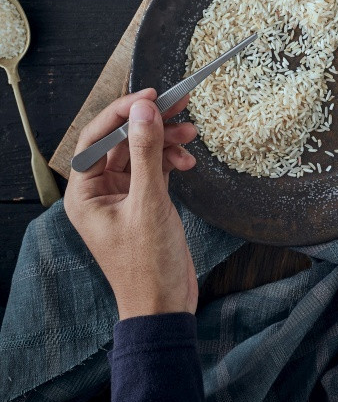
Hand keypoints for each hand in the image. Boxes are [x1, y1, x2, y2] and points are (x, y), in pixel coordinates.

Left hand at [64, 89, 198, 319]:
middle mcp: (99, 191)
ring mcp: (122, 195)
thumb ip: (146, 153)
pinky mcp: (144, 201)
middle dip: (150, 123)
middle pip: (122, 141)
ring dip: (165, 140)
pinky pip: (155, 167)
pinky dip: (171, 160)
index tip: (149, 96)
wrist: (164, 306)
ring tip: (190, 134)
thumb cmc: (147, 265)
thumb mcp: (148, 204)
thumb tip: (144, 110)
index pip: (95, 138)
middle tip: (178, 104)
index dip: (121, 112)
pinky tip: (188, 162)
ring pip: (142, 151)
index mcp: (84, 194)